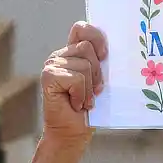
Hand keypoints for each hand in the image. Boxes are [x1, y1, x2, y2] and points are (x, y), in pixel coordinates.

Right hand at [41, 21, 107, 139]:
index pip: (82, 29)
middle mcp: (60, 56)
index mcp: (72, 52)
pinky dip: (82, 95)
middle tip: (95, 90)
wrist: (73, 133)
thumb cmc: (91, 108)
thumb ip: (102, 62)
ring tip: (85, 100)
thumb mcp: (100, 80)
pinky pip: (77, 79)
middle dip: (97, 72)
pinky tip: (76, 104)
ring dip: (90, 88)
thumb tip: (114, 50)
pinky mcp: (49, 76)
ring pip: (84, 65)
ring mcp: (52, 65)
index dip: (96, 37)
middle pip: (87, 48)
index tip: (105, 56)